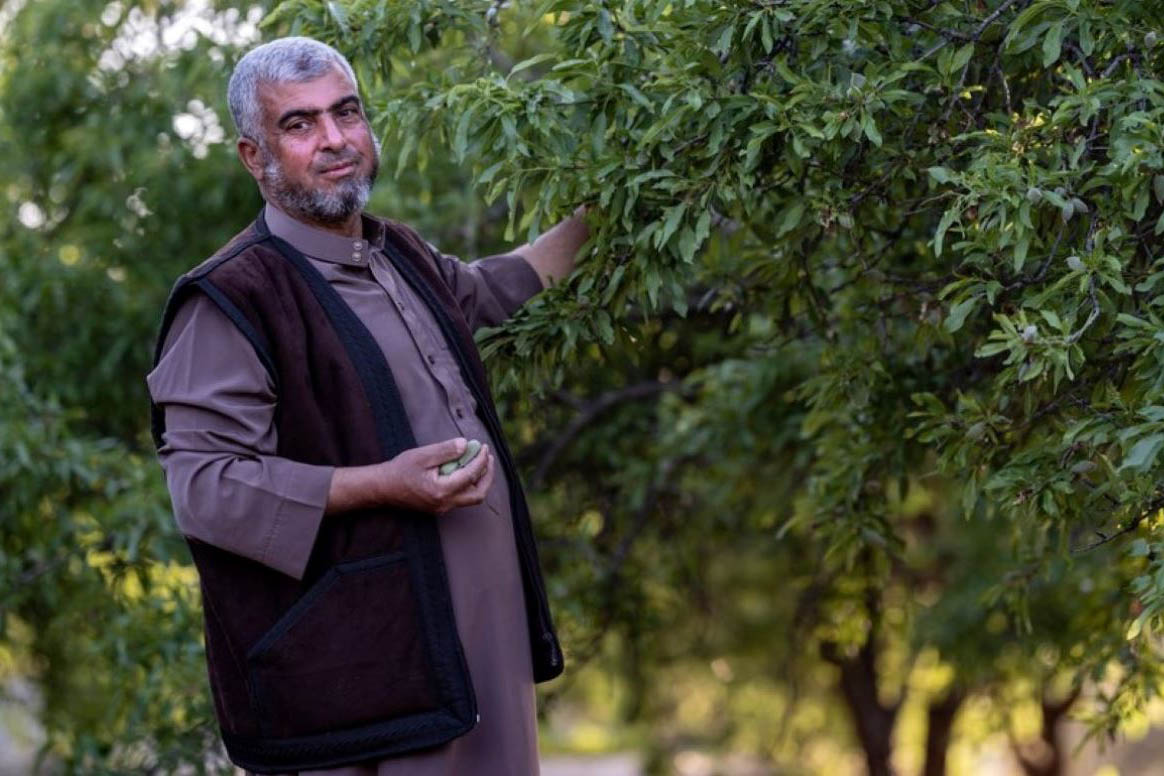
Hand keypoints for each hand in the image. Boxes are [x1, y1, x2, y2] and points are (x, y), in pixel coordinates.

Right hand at [377, 437, 494, 514]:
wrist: (382, 488)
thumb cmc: (400, 470)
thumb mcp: (422, 455)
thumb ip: (445, 450)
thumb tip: (466, 444)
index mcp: (442, 491)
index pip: (471, 475)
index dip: (481, 460)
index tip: (483, 447)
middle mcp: (445, 503)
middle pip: (478, 494)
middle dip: (487, 475)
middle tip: (488, 458)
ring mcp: (442, 508)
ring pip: (471, 498)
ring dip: (480, 481)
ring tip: (481, 462)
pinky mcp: (439, 507)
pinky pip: (461, 498)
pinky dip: (469, 484)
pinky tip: (466, 470)